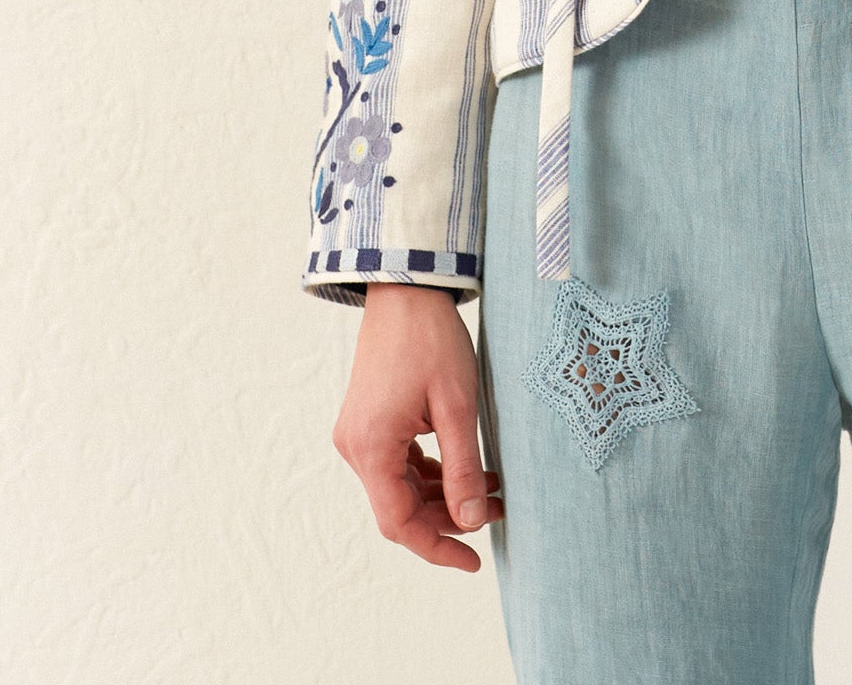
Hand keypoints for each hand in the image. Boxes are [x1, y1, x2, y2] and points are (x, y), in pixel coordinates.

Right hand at [332, 283, 504, 570]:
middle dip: (448, 516)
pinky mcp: (369, 422)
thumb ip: (463, 468)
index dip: (437, 547)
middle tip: (495, 511)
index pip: (399, 523)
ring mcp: (359, 434)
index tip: (473, 562)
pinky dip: (430, 472)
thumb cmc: (430, 339)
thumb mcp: (458, 405)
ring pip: (400, 487)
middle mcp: (355, 447)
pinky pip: (398, 463)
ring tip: (490, 489)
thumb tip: (471, 522)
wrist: (405, 289)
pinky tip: (465, 467)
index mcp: (371, 447)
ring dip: (442, 493)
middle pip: (400, 507)